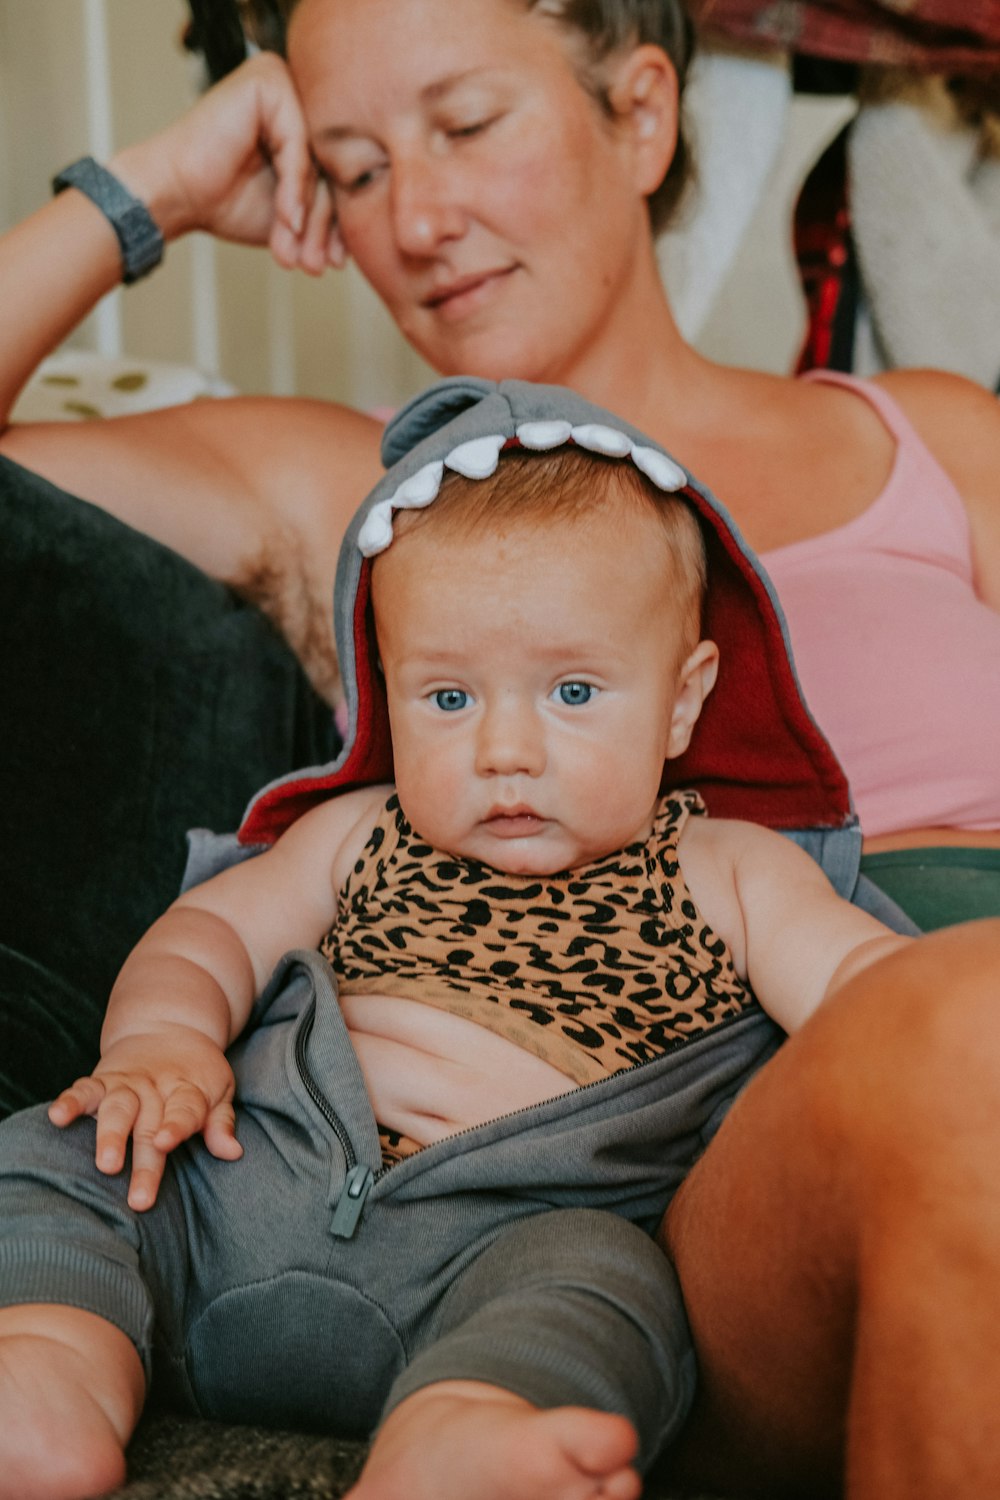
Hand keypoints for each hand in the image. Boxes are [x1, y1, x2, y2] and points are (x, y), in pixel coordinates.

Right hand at [48, 1027, 242, 1211]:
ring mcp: (127, 1084)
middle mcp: (155, 1088)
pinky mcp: (102, 1080)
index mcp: (188, 1090)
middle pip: (149, 1125)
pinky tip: (57, 1116)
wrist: (168, 1025)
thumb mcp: (219, 1091)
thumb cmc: (197, 1073)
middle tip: (139, 1198)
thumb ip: (220, 1123)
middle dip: (144, 1162)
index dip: (176, 1126)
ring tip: (106, 1164)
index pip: (184, 1111)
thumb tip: (233, 1152)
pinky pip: (84, 1090)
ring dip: (110, 1136)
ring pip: (116, 1110)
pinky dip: (70, 1101)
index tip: (165, 1143)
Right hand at [112, 52, 344, 273]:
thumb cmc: (224, 202)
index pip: (335, 175)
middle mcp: (296, 94)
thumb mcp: (290, 214)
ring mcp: (282, 81)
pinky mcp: (267, 81)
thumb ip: (326, 211)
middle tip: (315, 267)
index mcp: (303, 120)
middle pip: (329, 168)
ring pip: (317, 161)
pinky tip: (286, 221)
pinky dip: (294, 189)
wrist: (174, 195)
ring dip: (310, 217)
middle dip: (323, 227)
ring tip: (298, 255)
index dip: (334, 225)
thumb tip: (370, 232)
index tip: (331, 265)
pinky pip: (298, 146)